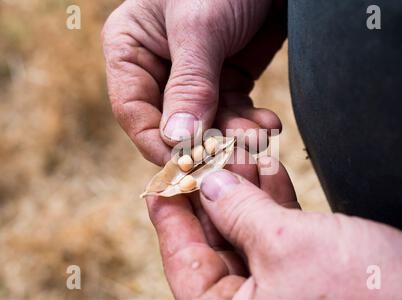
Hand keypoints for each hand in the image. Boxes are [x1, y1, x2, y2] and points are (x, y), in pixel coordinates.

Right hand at [102, 0, 285, 165]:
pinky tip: (267, 125)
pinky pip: (234, 112)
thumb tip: (177, 141)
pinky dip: (250, 123)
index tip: (183, 167)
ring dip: (233, 136)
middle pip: (173, 123)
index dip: (156, 143)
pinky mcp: (227, 79)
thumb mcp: (199, 27)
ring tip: (257, 138)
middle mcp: (159, 67)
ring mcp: (195, 77)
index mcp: (131, 49)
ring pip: (208, 123)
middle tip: (231, 158)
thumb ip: (189, 83)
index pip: (134, 109)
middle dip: (203, 143)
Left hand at [148, 157, 401, 298]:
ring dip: (244, 191)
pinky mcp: (305, 275)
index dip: (170, 213)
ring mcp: (278, 290)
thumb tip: (209, 186)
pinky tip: (268, 170)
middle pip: (214, 240)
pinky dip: (272, 202)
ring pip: (246, 232)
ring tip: (239, 152)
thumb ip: (239, 213)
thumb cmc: (363, 291)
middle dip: (213, 192)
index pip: (184, 256)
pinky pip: (275, 234)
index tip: (161, 178)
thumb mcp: (286, 245)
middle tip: (204, 153)